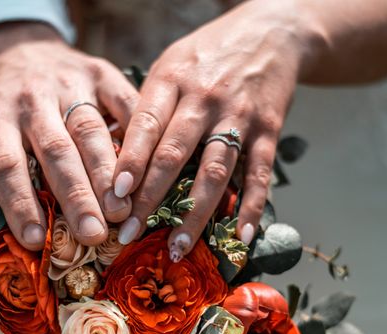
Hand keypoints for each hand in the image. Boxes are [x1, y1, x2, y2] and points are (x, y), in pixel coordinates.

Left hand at [0, 22, 138, 248]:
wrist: (19, 52)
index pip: (5, 164)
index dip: (20, 202)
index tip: (37, 240)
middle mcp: (30, 100)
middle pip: (55, 151)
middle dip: (76, 196)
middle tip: (94, 234)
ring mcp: (68, 83)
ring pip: (89, 131)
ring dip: (107, 173)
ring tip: (121, 211)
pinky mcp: (100, 73)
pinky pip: (123, 102)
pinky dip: (137, 134)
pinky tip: (147, 166)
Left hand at [112, 1, 325, 259]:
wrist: (271, 33)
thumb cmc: (208, 55)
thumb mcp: (171, 66)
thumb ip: (148, 107)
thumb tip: (116, 158)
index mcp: (172, 80)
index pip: (146, 125)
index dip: (130, 161)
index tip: (114, 194)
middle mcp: (205, 99)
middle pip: (174, 155)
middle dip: (149, 200)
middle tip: (129, 235)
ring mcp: (239, 116)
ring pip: (214, 171)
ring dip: (195, 214)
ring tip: (178, 247)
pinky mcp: (269, 130)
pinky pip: (259, 174)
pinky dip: (251, 207)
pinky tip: (241, 235)